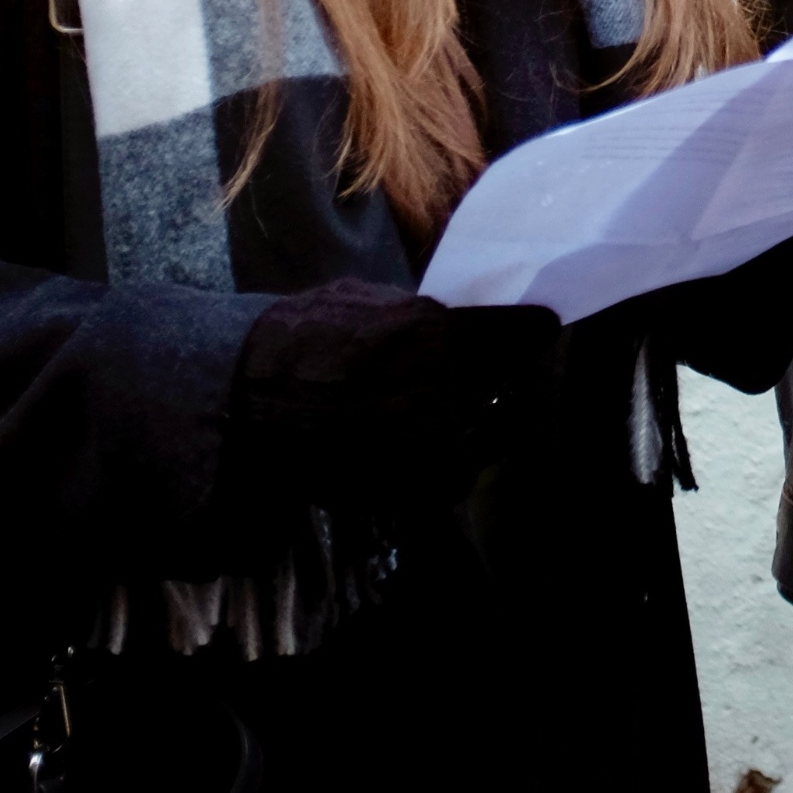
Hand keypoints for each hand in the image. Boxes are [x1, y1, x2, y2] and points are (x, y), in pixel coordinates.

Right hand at [239, 282, 559, 509]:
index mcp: (434, 334)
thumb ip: (417, 314)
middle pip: (506, 386)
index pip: (517, 333)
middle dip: (499, 376)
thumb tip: (455, 317)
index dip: (531, 329)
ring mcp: (430, 447)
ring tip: (449, 409)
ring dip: (478, 420)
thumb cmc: (298, 343)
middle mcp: (445, 393)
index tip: (544, 325)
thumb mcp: (360, 303)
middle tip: (489, 369)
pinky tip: (423, 444)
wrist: (248, 413)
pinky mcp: (413, 489)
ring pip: (486, 433)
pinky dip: (450, 459)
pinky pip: (456, 472)